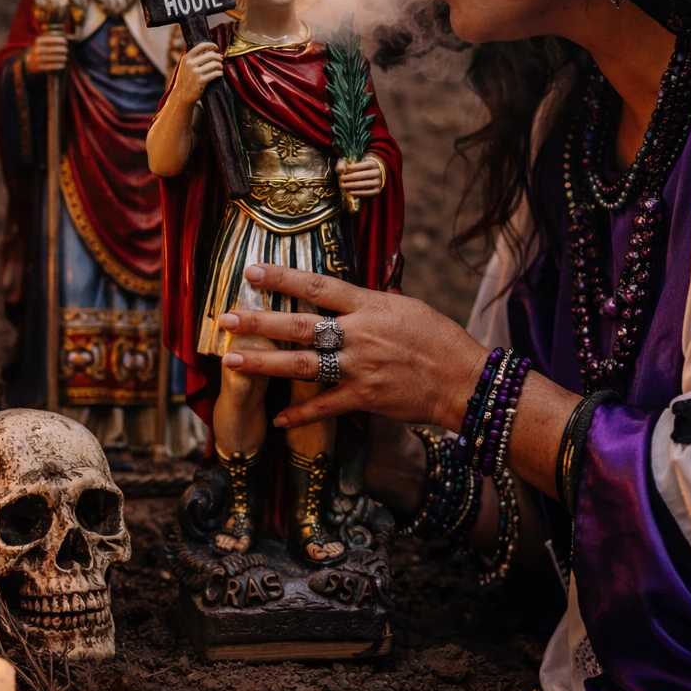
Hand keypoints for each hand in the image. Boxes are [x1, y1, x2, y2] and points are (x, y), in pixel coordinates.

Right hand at [26, 33, 67, 73]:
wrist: (31, 62)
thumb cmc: (42, 50)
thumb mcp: (44, 42)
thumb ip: (55, 38)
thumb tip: (72, 37)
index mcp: (39, 41)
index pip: (52, 40)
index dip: (60, 40)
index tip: (66, 42)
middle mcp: (37, 49)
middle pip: (54, 49)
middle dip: (63, 49)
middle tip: (67, 50)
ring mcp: (38, 59)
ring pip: (53, 58)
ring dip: (62, 58)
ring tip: (66, 58)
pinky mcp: (39, 67)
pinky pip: (51, 66)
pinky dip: (59, 65)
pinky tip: (63, 65)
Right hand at [172, 42, 223, 105]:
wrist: (181, 95)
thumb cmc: (186, 79)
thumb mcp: (186, 66)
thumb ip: (195, 58)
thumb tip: (211, 50)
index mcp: (187, 58)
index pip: (201, 46)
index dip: (212, 45)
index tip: (216, 48)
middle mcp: (190, 64)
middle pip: (211, 55)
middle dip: (218, 57)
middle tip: (220, 60)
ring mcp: (195, 73)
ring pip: (214, 64)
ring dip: (220, 66)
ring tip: (220, 68)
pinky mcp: (201, 81)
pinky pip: (215, 74)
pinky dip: (220, 73)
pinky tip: (219, 74)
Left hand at [217, 264, 489, 429]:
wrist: (464, 380)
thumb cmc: (441, 340)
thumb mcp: (409, 308)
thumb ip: (375, 303)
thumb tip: (353, 292)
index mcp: (369, 306)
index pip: (317, 286)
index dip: (282, 278)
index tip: (252, 271)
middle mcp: (359, 334)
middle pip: (299, 325)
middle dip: (259, 322)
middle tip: (225, 318)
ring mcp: (359, 367)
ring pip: (302, 364)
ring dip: (264, 363)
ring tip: (232, 360)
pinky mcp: (365, 397)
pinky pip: (325, 406)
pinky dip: (301, 415)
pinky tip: (277, 419)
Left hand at [337, 156, 384, 197]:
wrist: (374, 175)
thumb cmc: (362, 168)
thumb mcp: (356, 162)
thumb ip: (345, 163)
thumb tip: (340, 170)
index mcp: (373, 163)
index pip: (360, 166)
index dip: (350, 168)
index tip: (343, 170)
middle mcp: (377, 172)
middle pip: (360, 175)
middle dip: (348, 177)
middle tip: (340, 179)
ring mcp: (378, 182)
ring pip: (362, 185)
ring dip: (350, 186)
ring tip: (342, 185)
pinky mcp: (376, 190)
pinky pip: (366, 193)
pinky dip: (356, 193)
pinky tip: (349, 192)